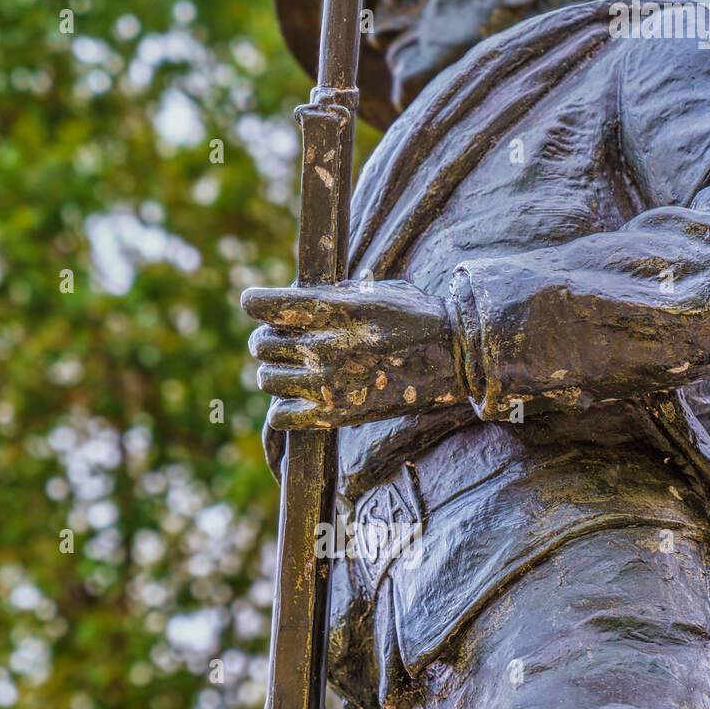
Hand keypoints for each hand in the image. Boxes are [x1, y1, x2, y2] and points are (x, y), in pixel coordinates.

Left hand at [242, 279, 463, 429]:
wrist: (454, 361)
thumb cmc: (419, 318)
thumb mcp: (378, 292)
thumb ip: (335, 296)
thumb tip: (298, 297)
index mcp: (332, 310)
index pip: (264, 305)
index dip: (255, 303)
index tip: (257, 304)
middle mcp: (323, 347)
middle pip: (261, 344)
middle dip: (267, 340)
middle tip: (283, 341)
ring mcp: (328, 384)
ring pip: (267, 380)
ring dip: (275, 374)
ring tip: (294, 372)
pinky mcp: (335, 415)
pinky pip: (281, 416)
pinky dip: (283, 410)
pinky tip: (298, 401)